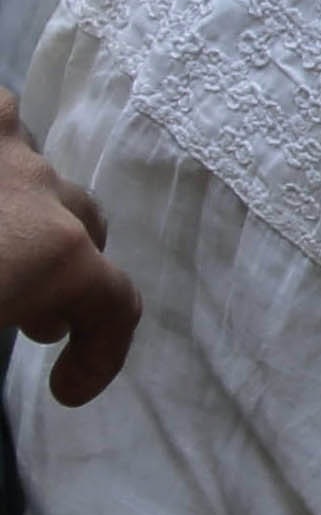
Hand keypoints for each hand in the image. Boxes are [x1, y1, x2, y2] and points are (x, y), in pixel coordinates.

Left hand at [0, 91, 134, 408]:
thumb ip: (22, 310)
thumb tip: (44, 324)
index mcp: (54, 256)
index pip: (115, 304)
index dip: (102, 355)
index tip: (68, 393)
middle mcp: (46, 195)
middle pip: (84, 231)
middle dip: (67, 277)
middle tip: (33, 321)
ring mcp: (11, 149)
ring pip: (46, 171)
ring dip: (34, 212)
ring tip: (7, 239)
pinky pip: (6, 120)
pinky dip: (4, 145)